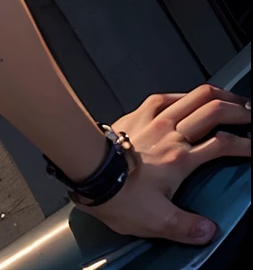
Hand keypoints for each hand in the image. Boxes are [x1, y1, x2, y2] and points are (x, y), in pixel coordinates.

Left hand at [83, 86, 250, 243]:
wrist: (87, 169)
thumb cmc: (119, 194)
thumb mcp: (157, 221)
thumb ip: (187, 226)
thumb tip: (210, 230)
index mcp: (181, 159)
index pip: (223, 145)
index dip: (245, 144)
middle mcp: (171, 133)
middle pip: (212, 112)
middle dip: (238, 110)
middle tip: (250, 114)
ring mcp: (153, 120)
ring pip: (192, 97)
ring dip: (216, 95)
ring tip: (230, 98)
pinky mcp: (136, 115)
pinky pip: (164, 97)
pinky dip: (183, 94)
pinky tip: (187, 96)